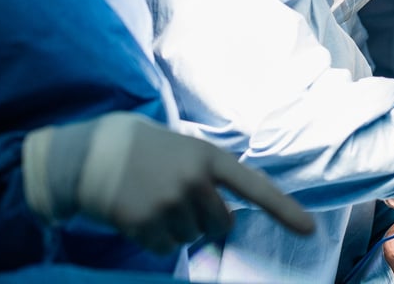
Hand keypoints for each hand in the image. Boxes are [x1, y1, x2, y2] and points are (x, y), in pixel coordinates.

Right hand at [22, 111, 314, 253]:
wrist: (83, 154)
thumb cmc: (132, 145)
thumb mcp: (177, 144)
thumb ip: (203, 171)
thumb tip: (221, 211)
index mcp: (207, 157)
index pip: (254, 187)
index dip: (284, 211)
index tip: (310, 231)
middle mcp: (194, 181)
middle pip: (221, 224)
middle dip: (205, 221)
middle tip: (177, 201)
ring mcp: (170, 203)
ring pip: (191, 238)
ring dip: (176, 229)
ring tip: (151, 201)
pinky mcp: (145, 224)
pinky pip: (165, 248)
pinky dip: (154, 239)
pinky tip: (137, 215)